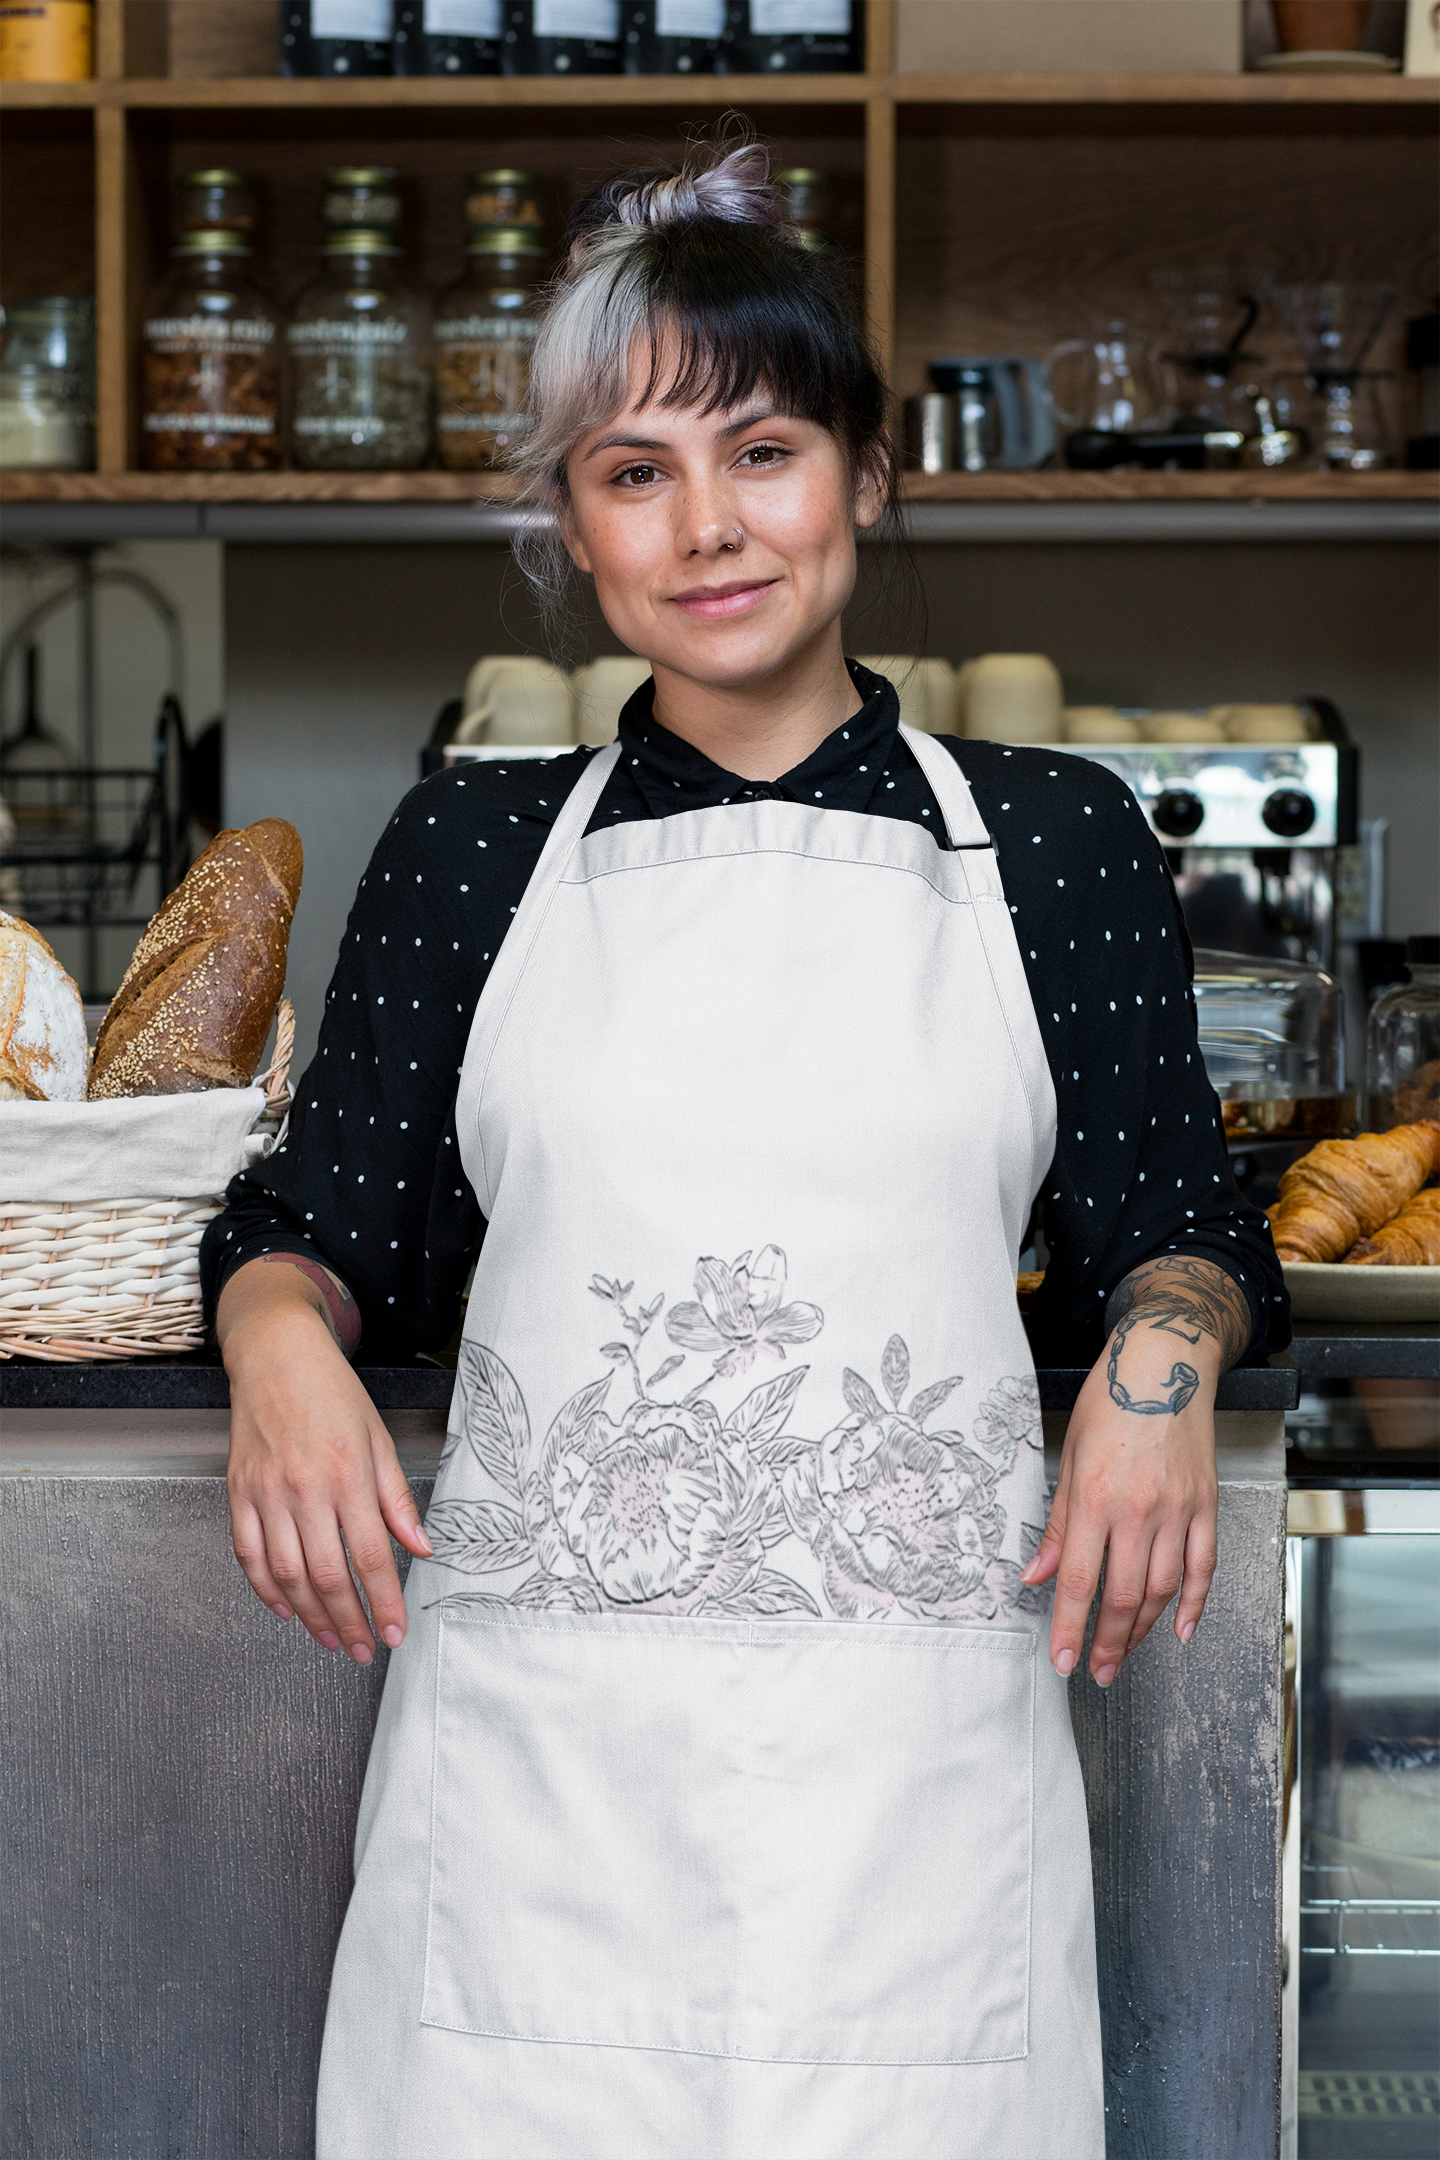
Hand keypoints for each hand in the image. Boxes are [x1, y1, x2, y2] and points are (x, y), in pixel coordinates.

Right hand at [219, 1257, 432, 1663]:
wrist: (276, 1355)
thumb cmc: (332, 1392)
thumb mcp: (379, 1438)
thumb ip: (398, 1499)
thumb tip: (420, 1549)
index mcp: (348, 1475)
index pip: (371, 1556)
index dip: (384, 1602)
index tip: (396, 1632)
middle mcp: (305, 1489)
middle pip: (327, 1575)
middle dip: (349, 1622)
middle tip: (364, 1650)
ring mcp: (267, 1493)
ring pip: (287, 1574)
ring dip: (311, 1616)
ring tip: (332, 1639)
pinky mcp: (239, 1493)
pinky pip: (249, 1555)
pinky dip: (266, 1589)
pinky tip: (286, 1609)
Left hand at [1021, 1257, 1247, 1685]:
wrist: (1166, 1364)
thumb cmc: (1109, 1402)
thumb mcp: (1067, 1456)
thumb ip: (1055, 1523)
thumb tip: (1034, 1575)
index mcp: (1095, 1497)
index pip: (1078, 1580)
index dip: (1069, 1628)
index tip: (1062, 1661)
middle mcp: (1139, 1509)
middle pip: (1124, 1596)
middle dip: (1107, 1642)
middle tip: (1095, 1670)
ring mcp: (1178, 1509)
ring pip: (1164, 1590)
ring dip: (1143, 1630)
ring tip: (1124, 1653)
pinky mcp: (1207, 1505)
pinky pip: (1204, 1566)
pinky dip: (1195, 1604)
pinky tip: (1183, 1630)